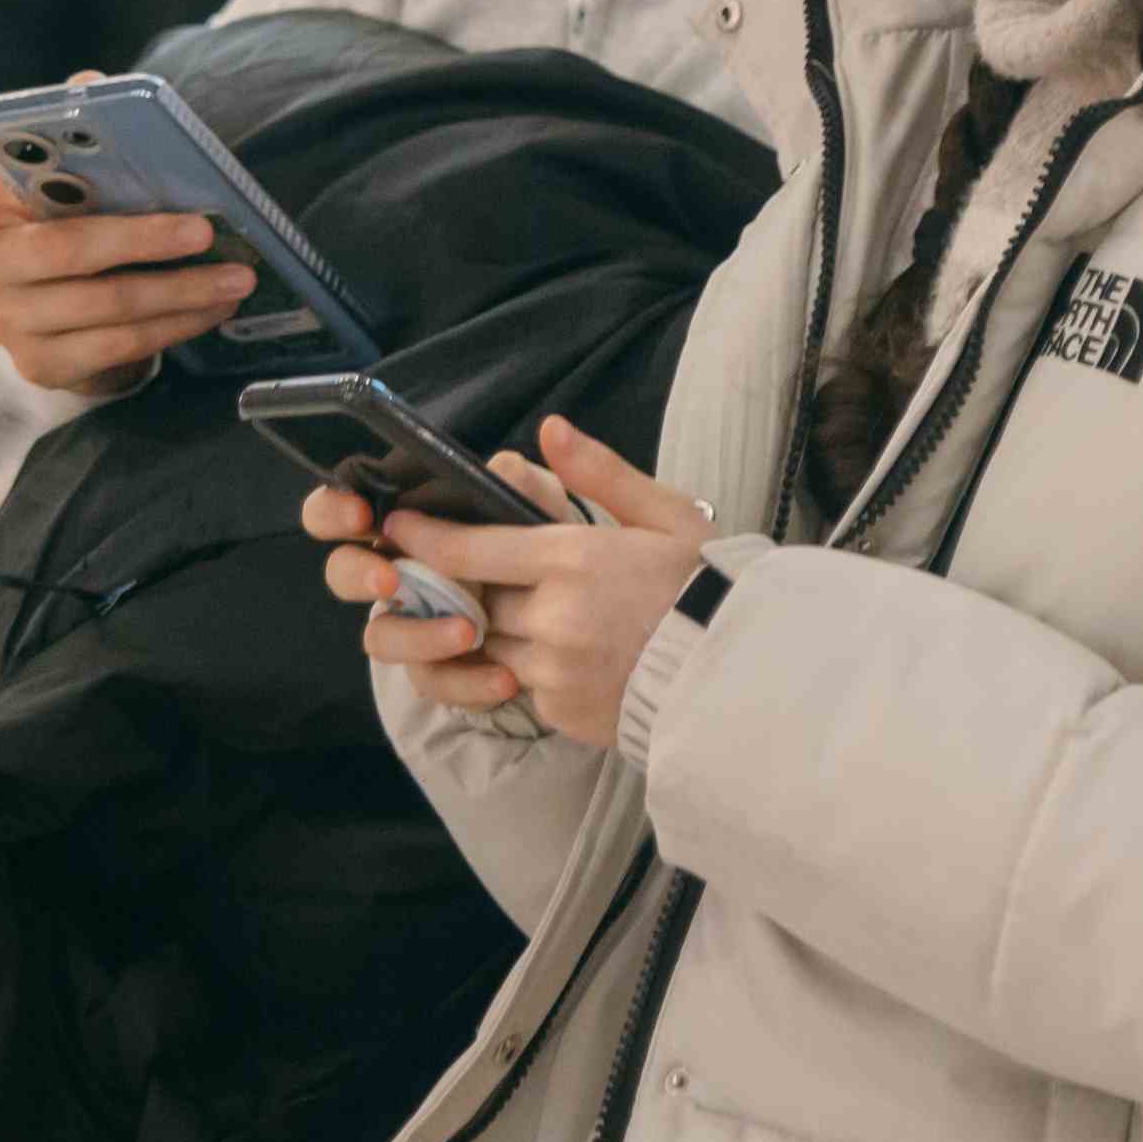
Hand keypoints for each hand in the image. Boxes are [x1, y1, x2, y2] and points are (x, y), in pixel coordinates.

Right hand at [0, 104, 258, 396]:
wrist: (54, 310)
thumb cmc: (62, 222)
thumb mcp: (58, 180)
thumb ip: (71, 133)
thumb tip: (93, 83)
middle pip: (59, 251)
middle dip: (140, 239)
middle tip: (202, 230)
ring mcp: (6, 323)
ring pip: (104, 305)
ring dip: (180, 290)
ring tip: (235, 275)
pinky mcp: (41, 364)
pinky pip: (118, 345)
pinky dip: (175, 324)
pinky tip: (213, 307)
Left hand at [311, 416, 709, 749]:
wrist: (745, 674)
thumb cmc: (708, 585)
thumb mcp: (666, 515)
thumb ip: (601, 474)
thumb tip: (550, 430)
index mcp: (574, 559)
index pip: (470, 550)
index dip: (425, 538)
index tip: (397, 527)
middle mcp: (554, 617)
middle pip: (476, 598)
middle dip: (467, 585)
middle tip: (471, 569)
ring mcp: (555, 670)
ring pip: (493, 644)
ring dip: (498, 627)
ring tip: (529, 611)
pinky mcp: (564, 711)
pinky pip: (524, 683)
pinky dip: (532, 666)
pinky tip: (571, 652)